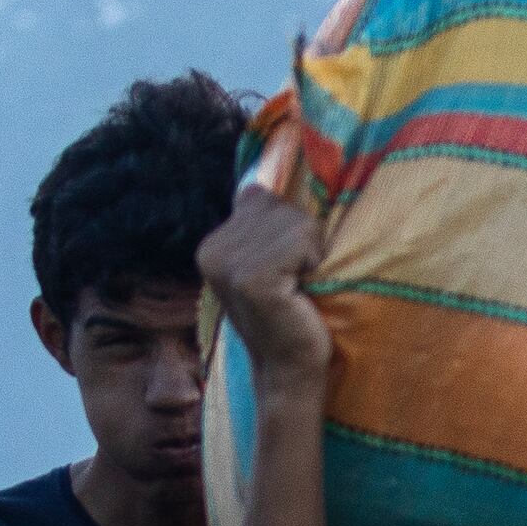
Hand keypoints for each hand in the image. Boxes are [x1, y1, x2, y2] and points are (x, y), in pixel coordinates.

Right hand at [195, 182, 336, 386]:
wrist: (291, 372)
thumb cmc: (294, 316)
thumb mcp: (276, 262)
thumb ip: (268, 220)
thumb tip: (278, 154)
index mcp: (214, 243)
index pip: (263, 195)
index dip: (292, 229)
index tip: (289, 269)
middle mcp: (212, 249)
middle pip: (281, 205)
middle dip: (304, 240)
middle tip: (299, 282)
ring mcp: (227, 264)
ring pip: (295, 222)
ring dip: (312, 255)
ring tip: (301, 288)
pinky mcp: (251, 279)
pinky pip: (301, 242)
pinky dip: (314, 264)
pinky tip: (303, 292)